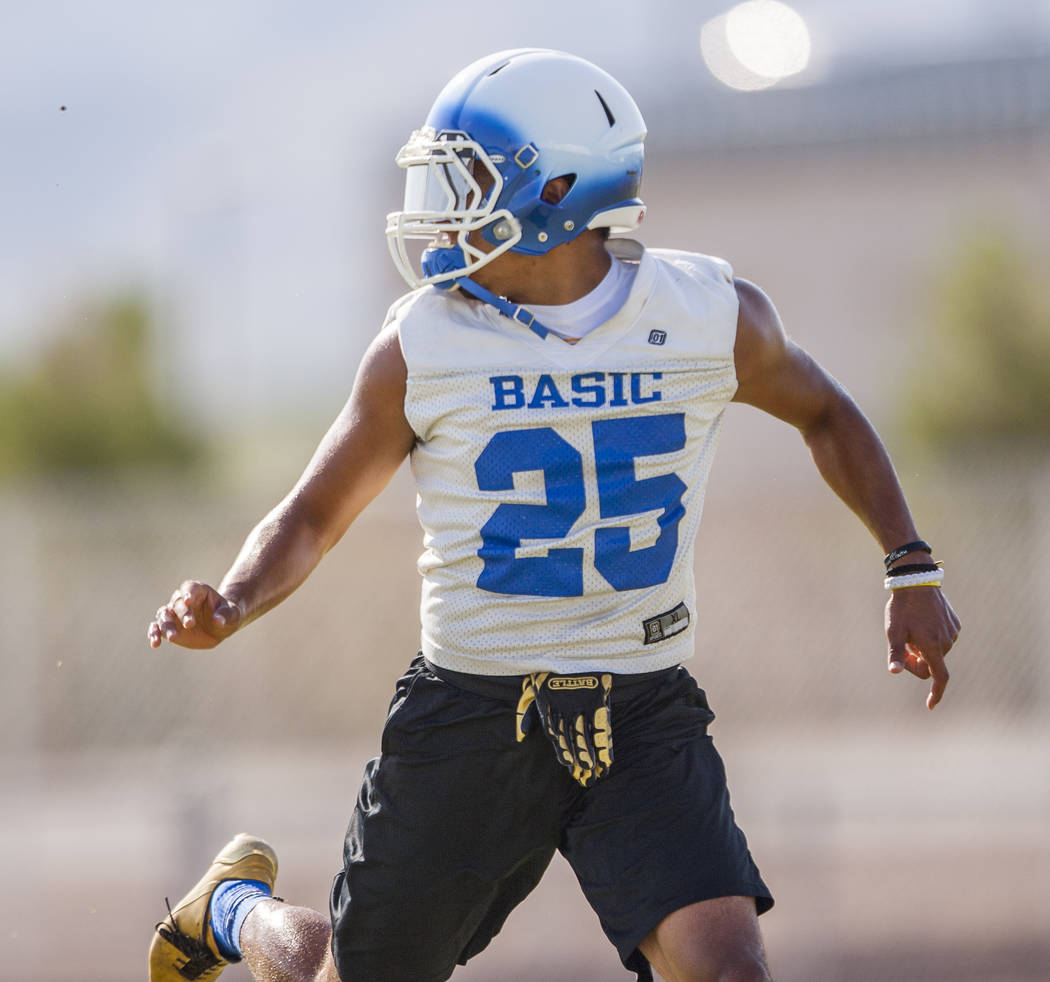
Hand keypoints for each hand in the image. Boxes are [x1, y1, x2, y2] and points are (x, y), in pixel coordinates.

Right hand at [147, 580, 242, 649]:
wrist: (220, 626)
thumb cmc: (228, 616)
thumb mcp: (233, 615)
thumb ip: (226, 615)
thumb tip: (218, 620)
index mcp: (199, 591)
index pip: (190, 588)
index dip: (188, 593)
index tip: (189, 601)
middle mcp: (183, 600)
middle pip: (177, 603)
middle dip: (183, 614)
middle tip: (190, 625)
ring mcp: (174, 613)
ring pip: (164, 615)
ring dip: (165, 625)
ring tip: (172, 637)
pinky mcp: (169, 626)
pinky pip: (157, 627)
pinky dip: (154, 633)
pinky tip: (155, 643)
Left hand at [884, 587, 960, 709]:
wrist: (916, 581)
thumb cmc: (902, 608)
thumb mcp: (893, 631)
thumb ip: (896, 653)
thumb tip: (894, 672)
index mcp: (932, 646)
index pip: (939, 677)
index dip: (936, 693)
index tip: (930, 706)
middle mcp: (947, 642)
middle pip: (932, 664)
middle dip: (917, 661)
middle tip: (903, 646)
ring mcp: (953, 632)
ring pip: (937, 650)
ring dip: (924, 647)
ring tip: (912, 628)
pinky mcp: (955, 623)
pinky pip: (943, 638)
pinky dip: (932, 637)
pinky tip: (922, 621)